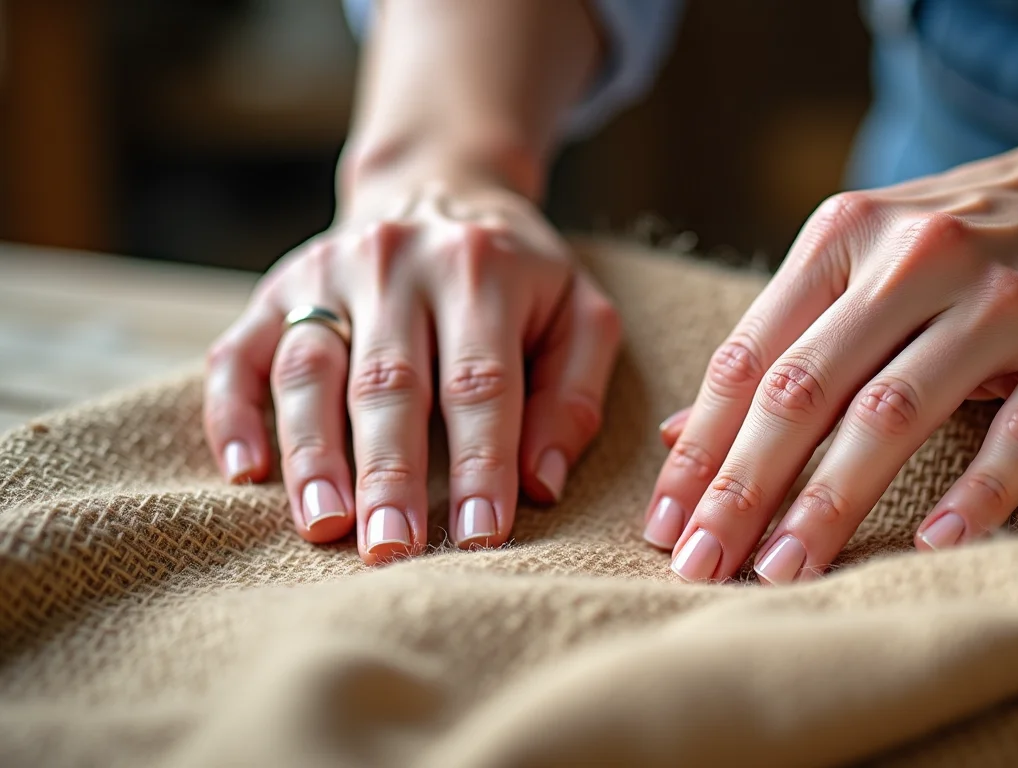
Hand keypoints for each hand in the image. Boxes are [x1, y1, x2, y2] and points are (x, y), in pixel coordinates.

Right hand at [204, 175, 620, 563]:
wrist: (438, 189)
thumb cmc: (519, 277)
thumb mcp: (578, 314)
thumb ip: (573, 395)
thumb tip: (541, 483)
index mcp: (481, 270)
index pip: (480, 381)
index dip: (480, 462)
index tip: (480, 536)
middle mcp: (397, 264)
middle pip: (389, 382)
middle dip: (390, 473)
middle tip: (392, 551)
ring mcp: (326, 274)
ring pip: (309, 370)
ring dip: (312, 454)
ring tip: (323, 524)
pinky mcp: (274, 291)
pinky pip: (239, 356)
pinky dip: (233, 415)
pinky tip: (245, 474)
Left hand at [645, 120, 1017, 582]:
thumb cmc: (968, 235)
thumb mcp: (862, 256)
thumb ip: (778, 338)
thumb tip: (676, 435)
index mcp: (844, 236)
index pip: (749, 356)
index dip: (700, 447)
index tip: (664, 526)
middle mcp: (914, 260)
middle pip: (807, 387)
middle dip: (744, 485)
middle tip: (701, 565)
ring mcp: (1003, 301)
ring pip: (897, 411)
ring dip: (832, 499)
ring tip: (782, 571)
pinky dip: (978, 491)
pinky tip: (932, 545)